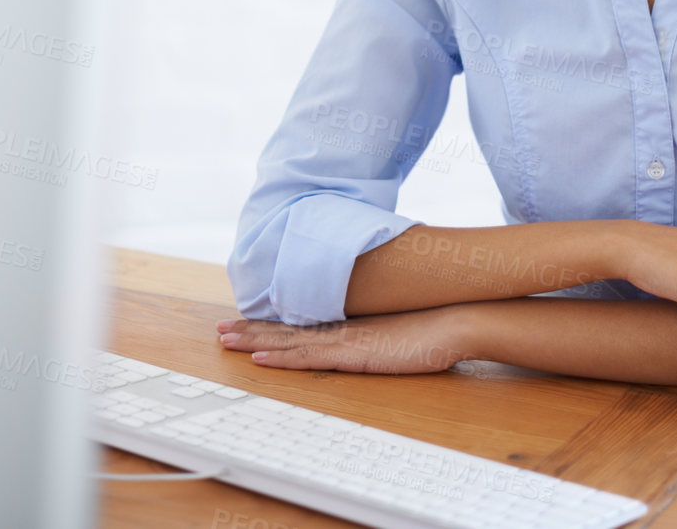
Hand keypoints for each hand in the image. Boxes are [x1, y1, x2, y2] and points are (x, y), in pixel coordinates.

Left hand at [214, 306, 475, 373]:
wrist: (456, 319)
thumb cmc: (435, 325)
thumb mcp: (401, 331)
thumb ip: (382, 333)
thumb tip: (378, 337)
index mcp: (350, 325)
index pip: (301, 324)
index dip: (270, 323)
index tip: (244, 321)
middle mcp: (342, 329)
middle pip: (287, 329)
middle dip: (251, 329)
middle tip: (220, 330)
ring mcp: (346, 340)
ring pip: (289, 341)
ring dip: (255, 340)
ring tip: (226, 340)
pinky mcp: (355, 354)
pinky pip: (309, 357)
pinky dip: (281, 357)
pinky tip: (260, 357)